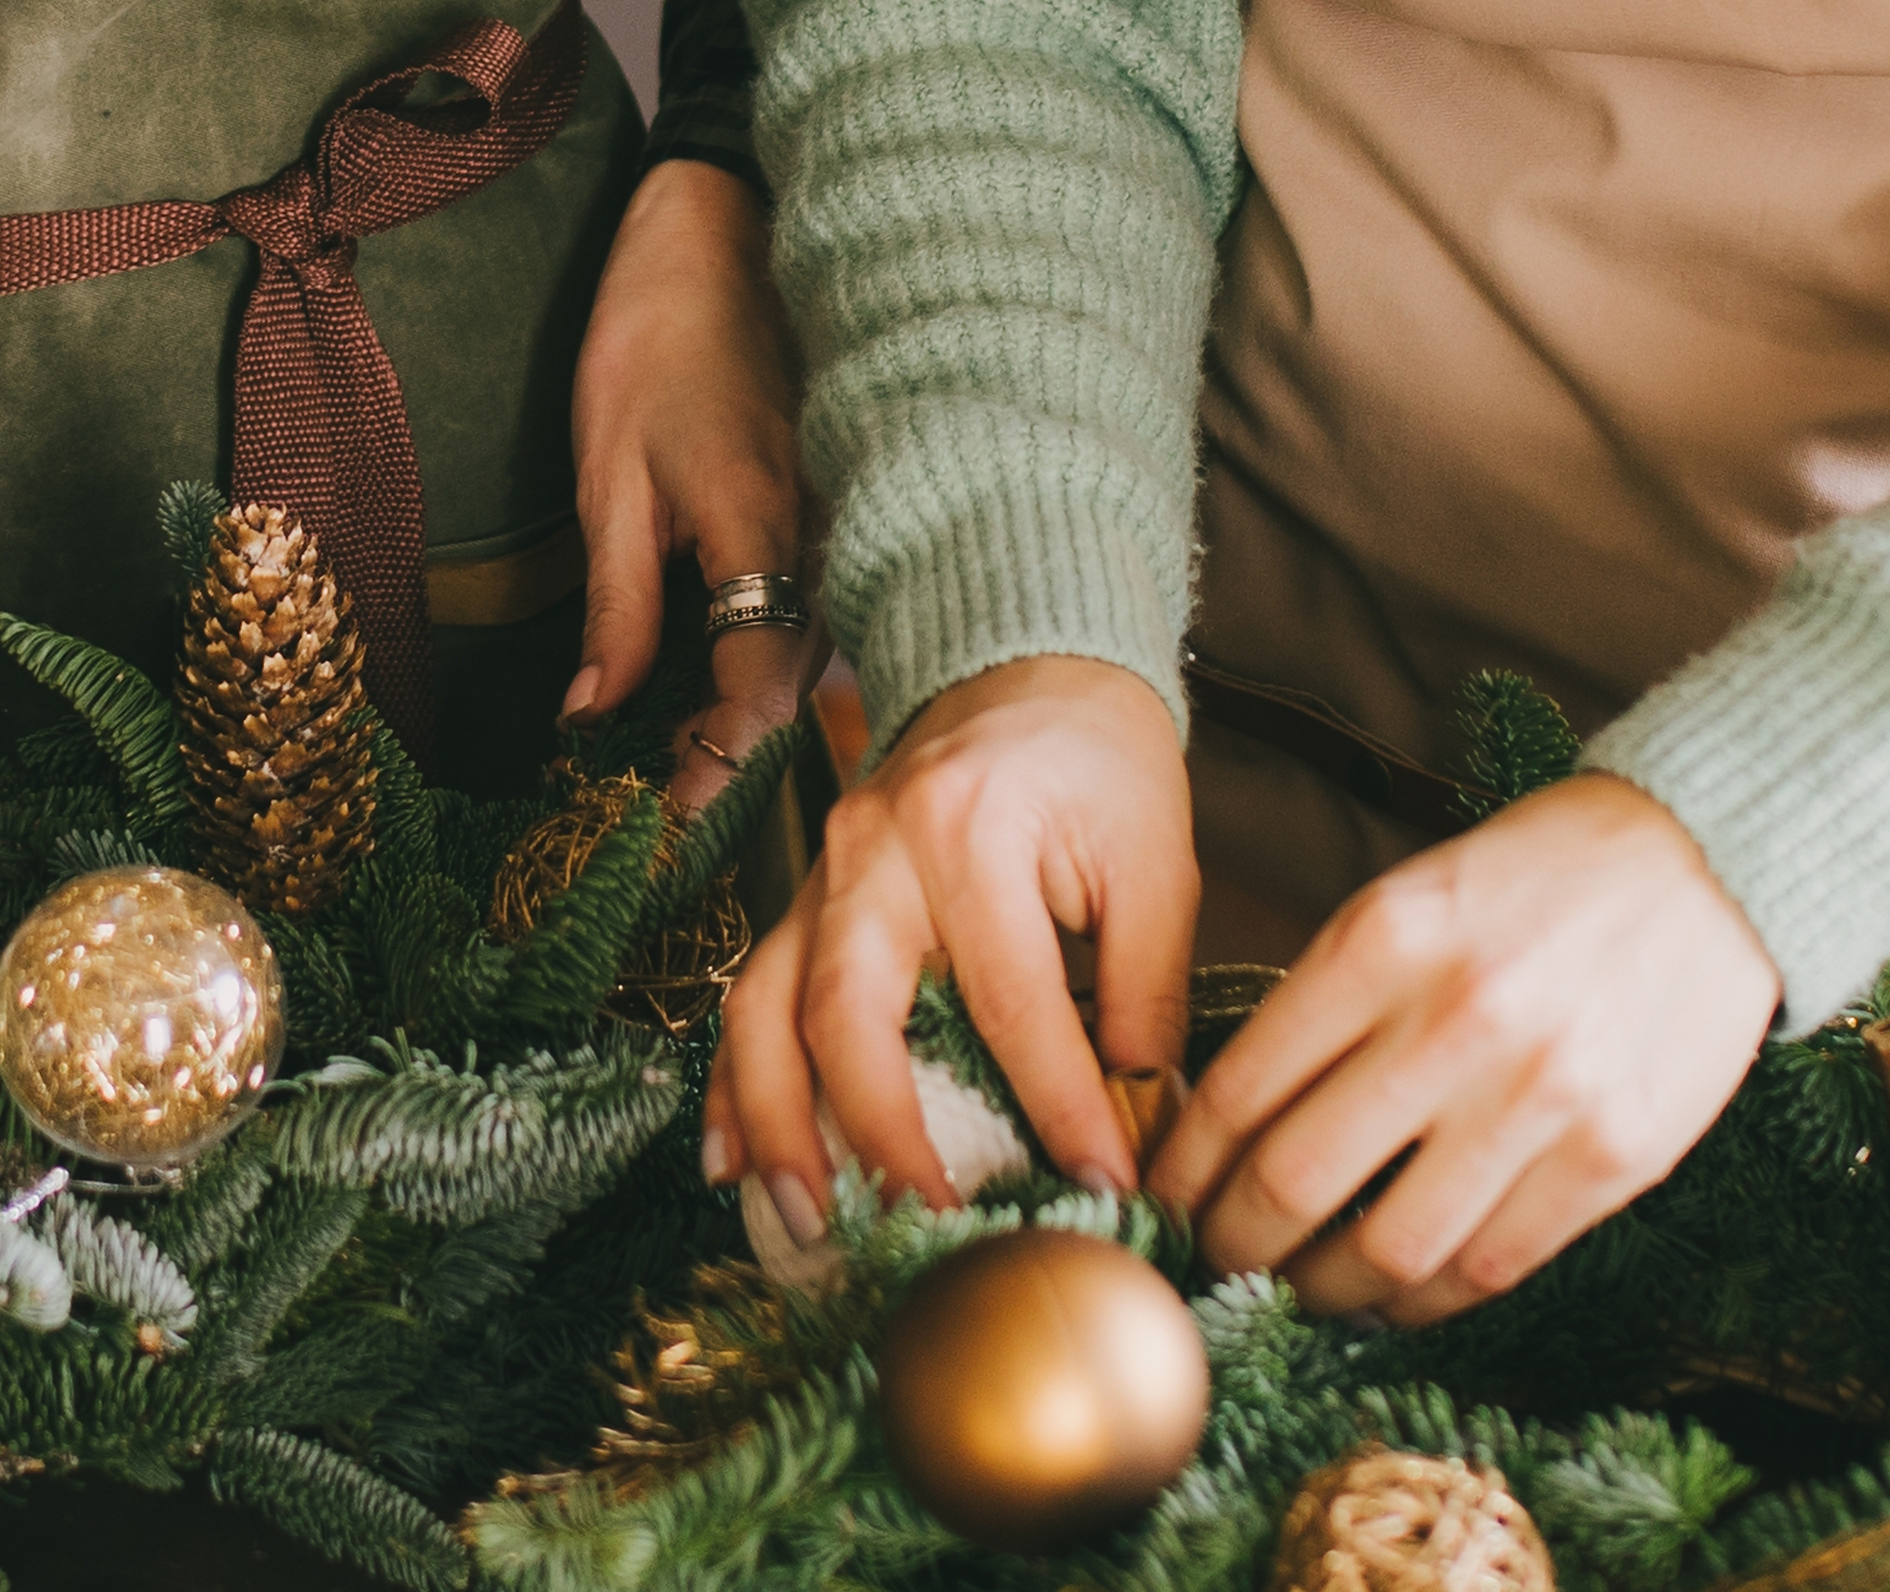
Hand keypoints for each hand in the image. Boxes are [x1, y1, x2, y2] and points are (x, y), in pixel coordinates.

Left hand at [563, 158, 812, 804]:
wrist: (724, 225)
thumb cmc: (653, 335)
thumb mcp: (607, 476)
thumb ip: (615, 604)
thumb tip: (592, 713)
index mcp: (761, 530)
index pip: (758, 691)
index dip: (714, 765)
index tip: (664, 818)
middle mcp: (823, 535)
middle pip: (793, 684)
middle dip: (732, 756)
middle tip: (660, 805)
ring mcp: (841, 514)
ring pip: (810, 647)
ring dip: (751, 710)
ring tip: (677, 754)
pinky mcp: (837, 497)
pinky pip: (815, 600)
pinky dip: (769, 652)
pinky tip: (716, 673)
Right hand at [711, 653, 1186, 1205]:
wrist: (1024, 661)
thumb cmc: (1098, 758)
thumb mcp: (1154, 857)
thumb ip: (1145, 989)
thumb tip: (1142, 1119)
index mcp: (972, 828)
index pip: (1011, 1001)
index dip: (1058, 1107)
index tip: (1100, 1190)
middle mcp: (874, 849)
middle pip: (845, 1010)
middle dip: (878, 1134)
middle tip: (922, 1228)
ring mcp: (822, 872)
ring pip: (764, 1007)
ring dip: (777, 1122)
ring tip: (807, 1218)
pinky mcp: (805, 897)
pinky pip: (746, 994)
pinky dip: (734, 1083)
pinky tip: (736, 1161)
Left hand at [1150, 773, 1780, 1324]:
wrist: (1711, 867)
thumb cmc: (1541, 881)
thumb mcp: (1411, 898)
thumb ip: (1329, 1001)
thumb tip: (1235, 1122)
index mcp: (1386, 941)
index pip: (1241, 1088)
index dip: (1186, 1168)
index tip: (1168, 1199)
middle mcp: (1457, 1022)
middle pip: (1297, 1181)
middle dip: (1234, 1243)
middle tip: (1218, 1259)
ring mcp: (1541, 1099)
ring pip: (1390, 1248)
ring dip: (1323, 1289)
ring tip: (1302, 1288)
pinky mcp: (1613, 1159)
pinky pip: (1488, 1266)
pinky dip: (1424, 1300)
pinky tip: (1396, 1292)